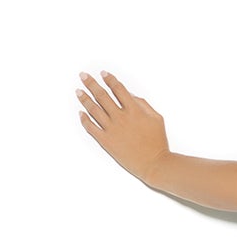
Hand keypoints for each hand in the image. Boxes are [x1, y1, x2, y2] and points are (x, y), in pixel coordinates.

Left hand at [76, 70, 169, 184]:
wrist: (154, 163)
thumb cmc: (158, 142)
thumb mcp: (156, 118)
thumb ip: (143, 104)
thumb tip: (130, 96)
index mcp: (134, 110)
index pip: (118, 89)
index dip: (110, 79)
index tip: (103, 73)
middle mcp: (120, 117)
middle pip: (102, 95)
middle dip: (91, 83)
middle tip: (83, 75)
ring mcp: (111, 129)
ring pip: (93, 109)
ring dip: (85, 98)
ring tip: (78, 91)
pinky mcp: (106, 141)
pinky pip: (91, 127)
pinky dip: (84, 119)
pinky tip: (81, 113)